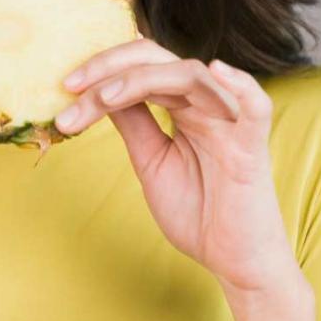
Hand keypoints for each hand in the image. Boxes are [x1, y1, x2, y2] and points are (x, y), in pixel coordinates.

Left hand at [54, 38, 297, 293]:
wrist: (232, 261)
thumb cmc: (196, 211)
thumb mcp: (150, 160)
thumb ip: (133, 122)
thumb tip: (98, 90)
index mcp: (182, 107)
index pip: (140, 68)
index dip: (102, 70)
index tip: (64, 87)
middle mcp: (204, 105)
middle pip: (159, 60)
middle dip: (110, 66)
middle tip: (71, 84)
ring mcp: (229, 122)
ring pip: (191, 75)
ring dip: (143, 79)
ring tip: (104, 98)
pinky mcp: (253, 146)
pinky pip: (256, 105)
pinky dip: (241, 83)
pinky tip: (217, 70)